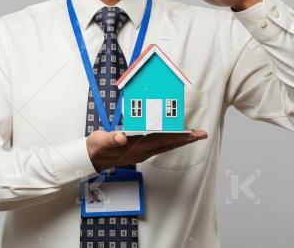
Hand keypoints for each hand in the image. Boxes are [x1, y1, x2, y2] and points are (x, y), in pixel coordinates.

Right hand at [86, 129, 207, 171]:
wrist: (91, 158)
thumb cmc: (97, 148)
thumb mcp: (100, 141)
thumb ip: (111, 138)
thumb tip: (122, 137)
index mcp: (136, 147)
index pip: (162, 140)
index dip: (177, 136)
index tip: (191, 134)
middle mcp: (143, 151)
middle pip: (169, 144)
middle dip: (186, 139)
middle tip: (201, 134)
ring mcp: (142, 152)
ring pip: (166, 146)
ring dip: (180, 140)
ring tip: (193, 135)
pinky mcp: (140, 150)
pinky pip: (159, 146)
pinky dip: (170, 141)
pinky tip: (173, 137)